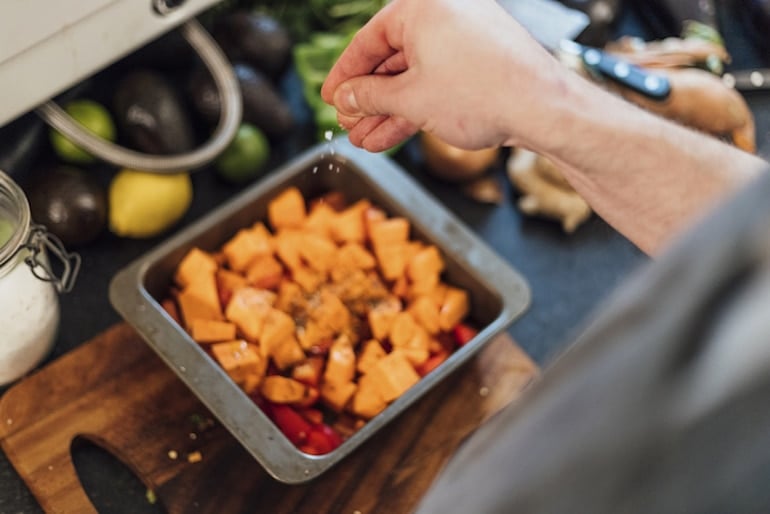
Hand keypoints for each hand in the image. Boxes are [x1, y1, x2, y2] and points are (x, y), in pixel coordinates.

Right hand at [321, 0, 567, 152]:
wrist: (543, 109)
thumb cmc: (481, 92)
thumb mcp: (410, 98)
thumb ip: (369, 96)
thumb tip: (345, 99)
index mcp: (422, 7)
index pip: (368, 40)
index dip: (344, 75)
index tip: (330, 98)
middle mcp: (444, 15)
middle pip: (391, 60)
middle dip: (367, 100)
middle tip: (348, 123)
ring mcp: (464, 40)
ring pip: (413, 77)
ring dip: (387, 111)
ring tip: (365, 139)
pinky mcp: (479, 63)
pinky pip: (436, 83)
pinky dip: (415, 109)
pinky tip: (391, 136)